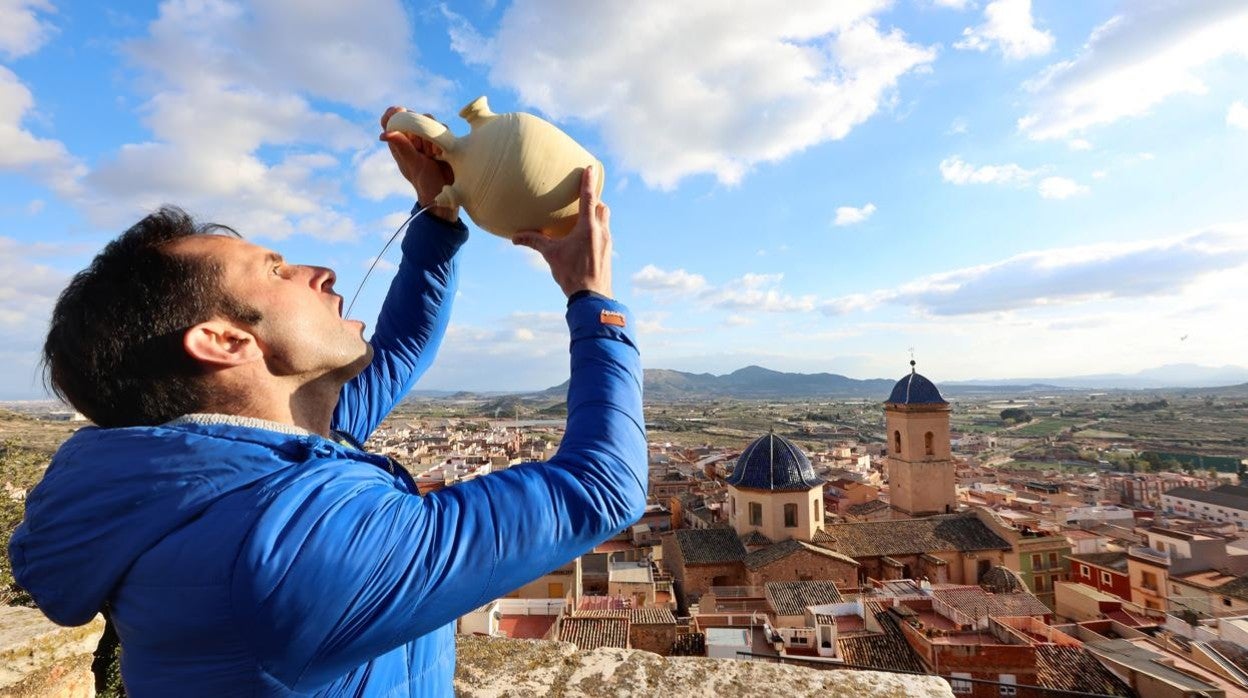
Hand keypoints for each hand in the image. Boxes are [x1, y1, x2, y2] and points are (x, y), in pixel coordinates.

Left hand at [379, 106, 456, 221]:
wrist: (446, 192)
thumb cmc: (424, 181)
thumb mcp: (411, 163)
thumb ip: (401, 146)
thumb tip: (384, 134)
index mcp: (400, 143)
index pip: (390, 120)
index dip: (392, 113)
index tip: (399, 111)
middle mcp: (413, 138)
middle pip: (411, 116)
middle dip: (415, 126)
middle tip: (418, 145)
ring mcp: (428, 138)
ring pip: (428, 120)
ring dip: (428, 135)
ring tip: (430, 155)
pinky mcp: (443, 140)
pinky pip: (442, 128)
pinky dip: (440, 138)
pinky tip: (439, 155)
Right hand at [512, 166, 611, 298]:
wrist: (593, 297)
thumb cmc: (572, 275)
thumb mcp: (551, 256)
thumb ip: (534, 242)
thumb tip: (515, 237)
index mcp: (587, 228)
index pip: (589, 198)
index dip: (588, 182)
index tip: (591, 168)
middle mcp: (601, 231)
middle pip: (602, 207)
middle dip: (595, 200)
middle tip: (584, 196)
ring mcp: (607, 242)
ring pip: (605, 220)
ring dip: (597, 214)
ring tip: (584, 216)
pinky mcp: (608, 252)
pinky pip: (605, 233)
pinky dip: (597, 228)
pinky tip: (587, 237)